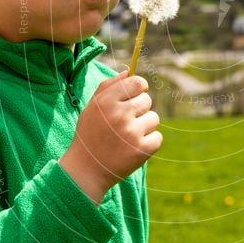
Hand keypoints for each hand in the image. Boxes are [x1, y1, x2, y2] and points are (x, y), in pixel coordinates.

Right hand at [59, 71, 161, 203]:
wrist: (85, 170)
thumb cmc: (90, 134)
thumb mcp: (92, 107)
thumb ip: (109, 86)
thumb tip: (129, 72)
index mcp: (107, 101)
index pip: (138, 83)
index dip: (138, 88)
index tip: (134, 96)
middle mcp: (120, 114)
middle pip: (147, 100)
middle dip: (139, 109)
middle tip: (124, 123)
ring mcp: (132, 133)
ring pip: (154, 118)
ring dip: (144, 126)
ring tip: (127, 136)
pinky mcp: (142, 150)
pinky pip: (157, 137)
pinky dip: (149, 143)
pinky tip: (133, 148)